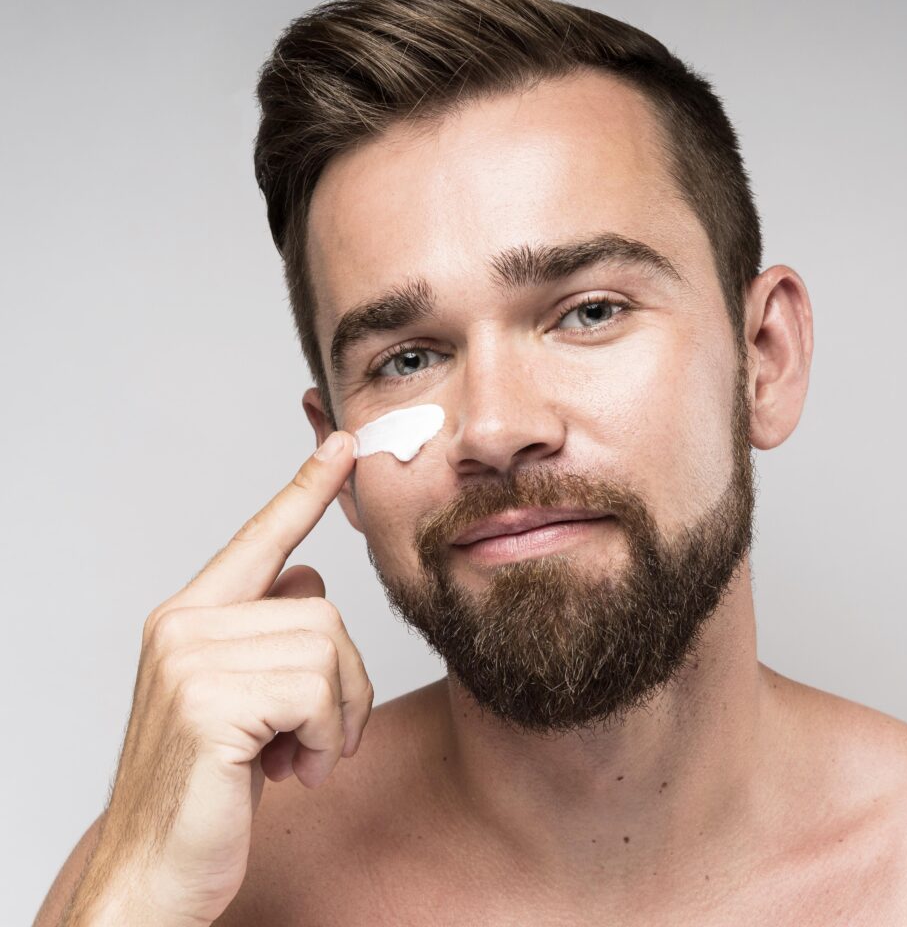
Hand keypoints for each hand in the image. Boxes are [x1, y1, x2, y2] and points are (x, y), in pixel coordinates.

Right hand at [70, 431, 369, 925]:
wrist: (153, 874)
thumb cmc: (205, 788)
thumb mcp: (241, 700)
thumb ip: (268, 633)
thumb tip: (311, 577)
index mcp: (190, 617)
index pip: (260, 537)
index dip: (305, 489)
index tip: (341, 444)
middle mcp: (184, 625)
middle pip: (323, 611)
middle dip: (342, 683)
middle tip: (312, 738)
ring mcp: (191, 659)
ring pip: (327, 648)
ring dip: (334, 717)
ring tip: (296, 757)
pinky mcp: (209, 701)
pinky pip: (316, 691)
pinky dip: (323, 737)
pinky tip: (289, 771)